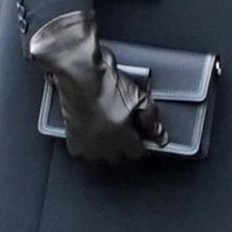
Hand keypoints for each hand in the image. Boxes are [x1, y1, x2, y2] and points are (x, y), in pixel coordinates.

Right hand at [29, 9, 167, 164]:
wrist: (80, 72)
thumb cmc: (105, 81)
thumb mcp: (138, 96)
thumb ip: (151, 118)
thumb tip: (159, 135)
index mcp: (121, 136)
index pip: (137, 153)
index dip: (142, 144)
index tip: (142, 136)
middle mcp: (102, 144)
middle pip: (119, 159)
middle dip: (125, 148)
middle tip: (127, 133)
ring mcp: (86, 143)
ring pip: (100, 158)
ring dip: (107, 151)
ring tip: (111, 134)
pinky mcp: (72, 136)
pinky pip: (83, 152)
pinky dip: (89, 146)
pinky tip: (95, 134)